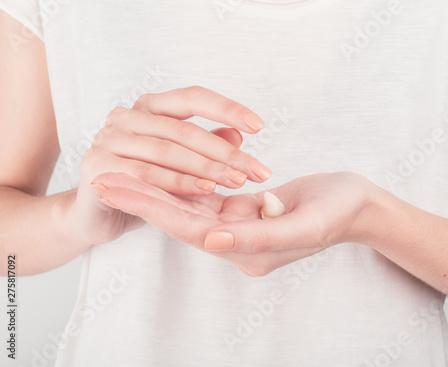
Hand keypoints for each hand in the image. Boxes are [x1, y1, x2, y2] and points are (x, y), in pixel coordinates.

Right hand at [61, 86, 271, 246]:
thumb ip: (204, 146)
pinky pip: (146, 174)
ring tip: (237, 181)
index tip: (259, 126)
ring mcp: (109, 138)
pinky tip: (205, 190)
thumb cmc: (142, 183)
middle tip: (257, 169)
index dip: (226, 108)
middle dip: (225, 152)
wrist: (95, 212)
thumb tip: (237, 134)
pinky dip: (178, 183)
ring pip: (167, 151)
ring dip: (206, 168)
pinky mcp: (98, 165)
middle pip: (184, 129)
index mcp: (149, 107)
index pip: (192, 97)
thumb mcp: (178, 163)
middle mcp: (126, 116)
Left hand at [92, 171, 370, 275]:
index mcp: (248, 251)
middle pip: (181, 219)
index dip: (154, 208)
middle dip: (142, 197)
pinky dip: (181, 184)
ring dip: (155, 189)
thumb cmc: (339, 212)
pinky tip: (157, 170)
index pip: (191, 229)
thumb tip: (211, 239)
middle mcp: (237, 244)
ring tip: (120, 171)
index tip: (119, 188)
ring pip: (189, 207)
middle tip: (102, 177)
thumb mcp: (305, 224)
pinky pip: (206, 198)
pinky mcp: (243, 212)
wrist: (358, 205)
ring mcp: (239, 228)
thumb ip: (258, 237)